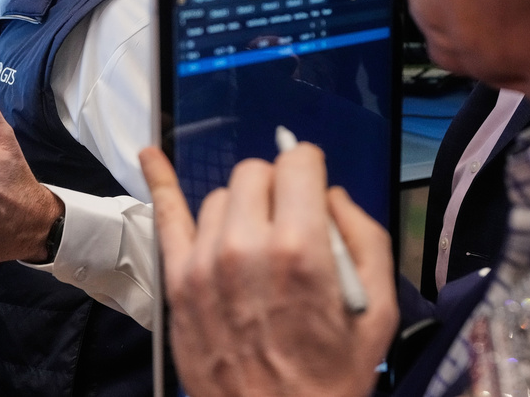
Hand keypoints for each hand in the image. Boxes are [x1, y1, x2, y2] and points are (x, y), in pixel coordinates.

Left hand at [140, 144, 397, 396]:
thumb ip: (364, 236)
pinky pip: (167, 216)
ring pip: (221, 196)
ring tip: (257, 246)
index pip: (298, 163)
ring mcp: (205, 261)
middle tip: (290, 222)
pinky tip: (151, 155)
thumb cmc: (330, 376)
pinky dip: (160, 180)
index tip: (311, 184)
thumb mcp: (378, 311)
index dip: (309, 169)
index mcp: (301, 248)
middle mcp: (246, 245)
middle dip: (277, 187)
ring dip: (242, 208)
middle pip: (256, 173)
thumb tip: (332, 195)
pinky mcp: (179, 279)